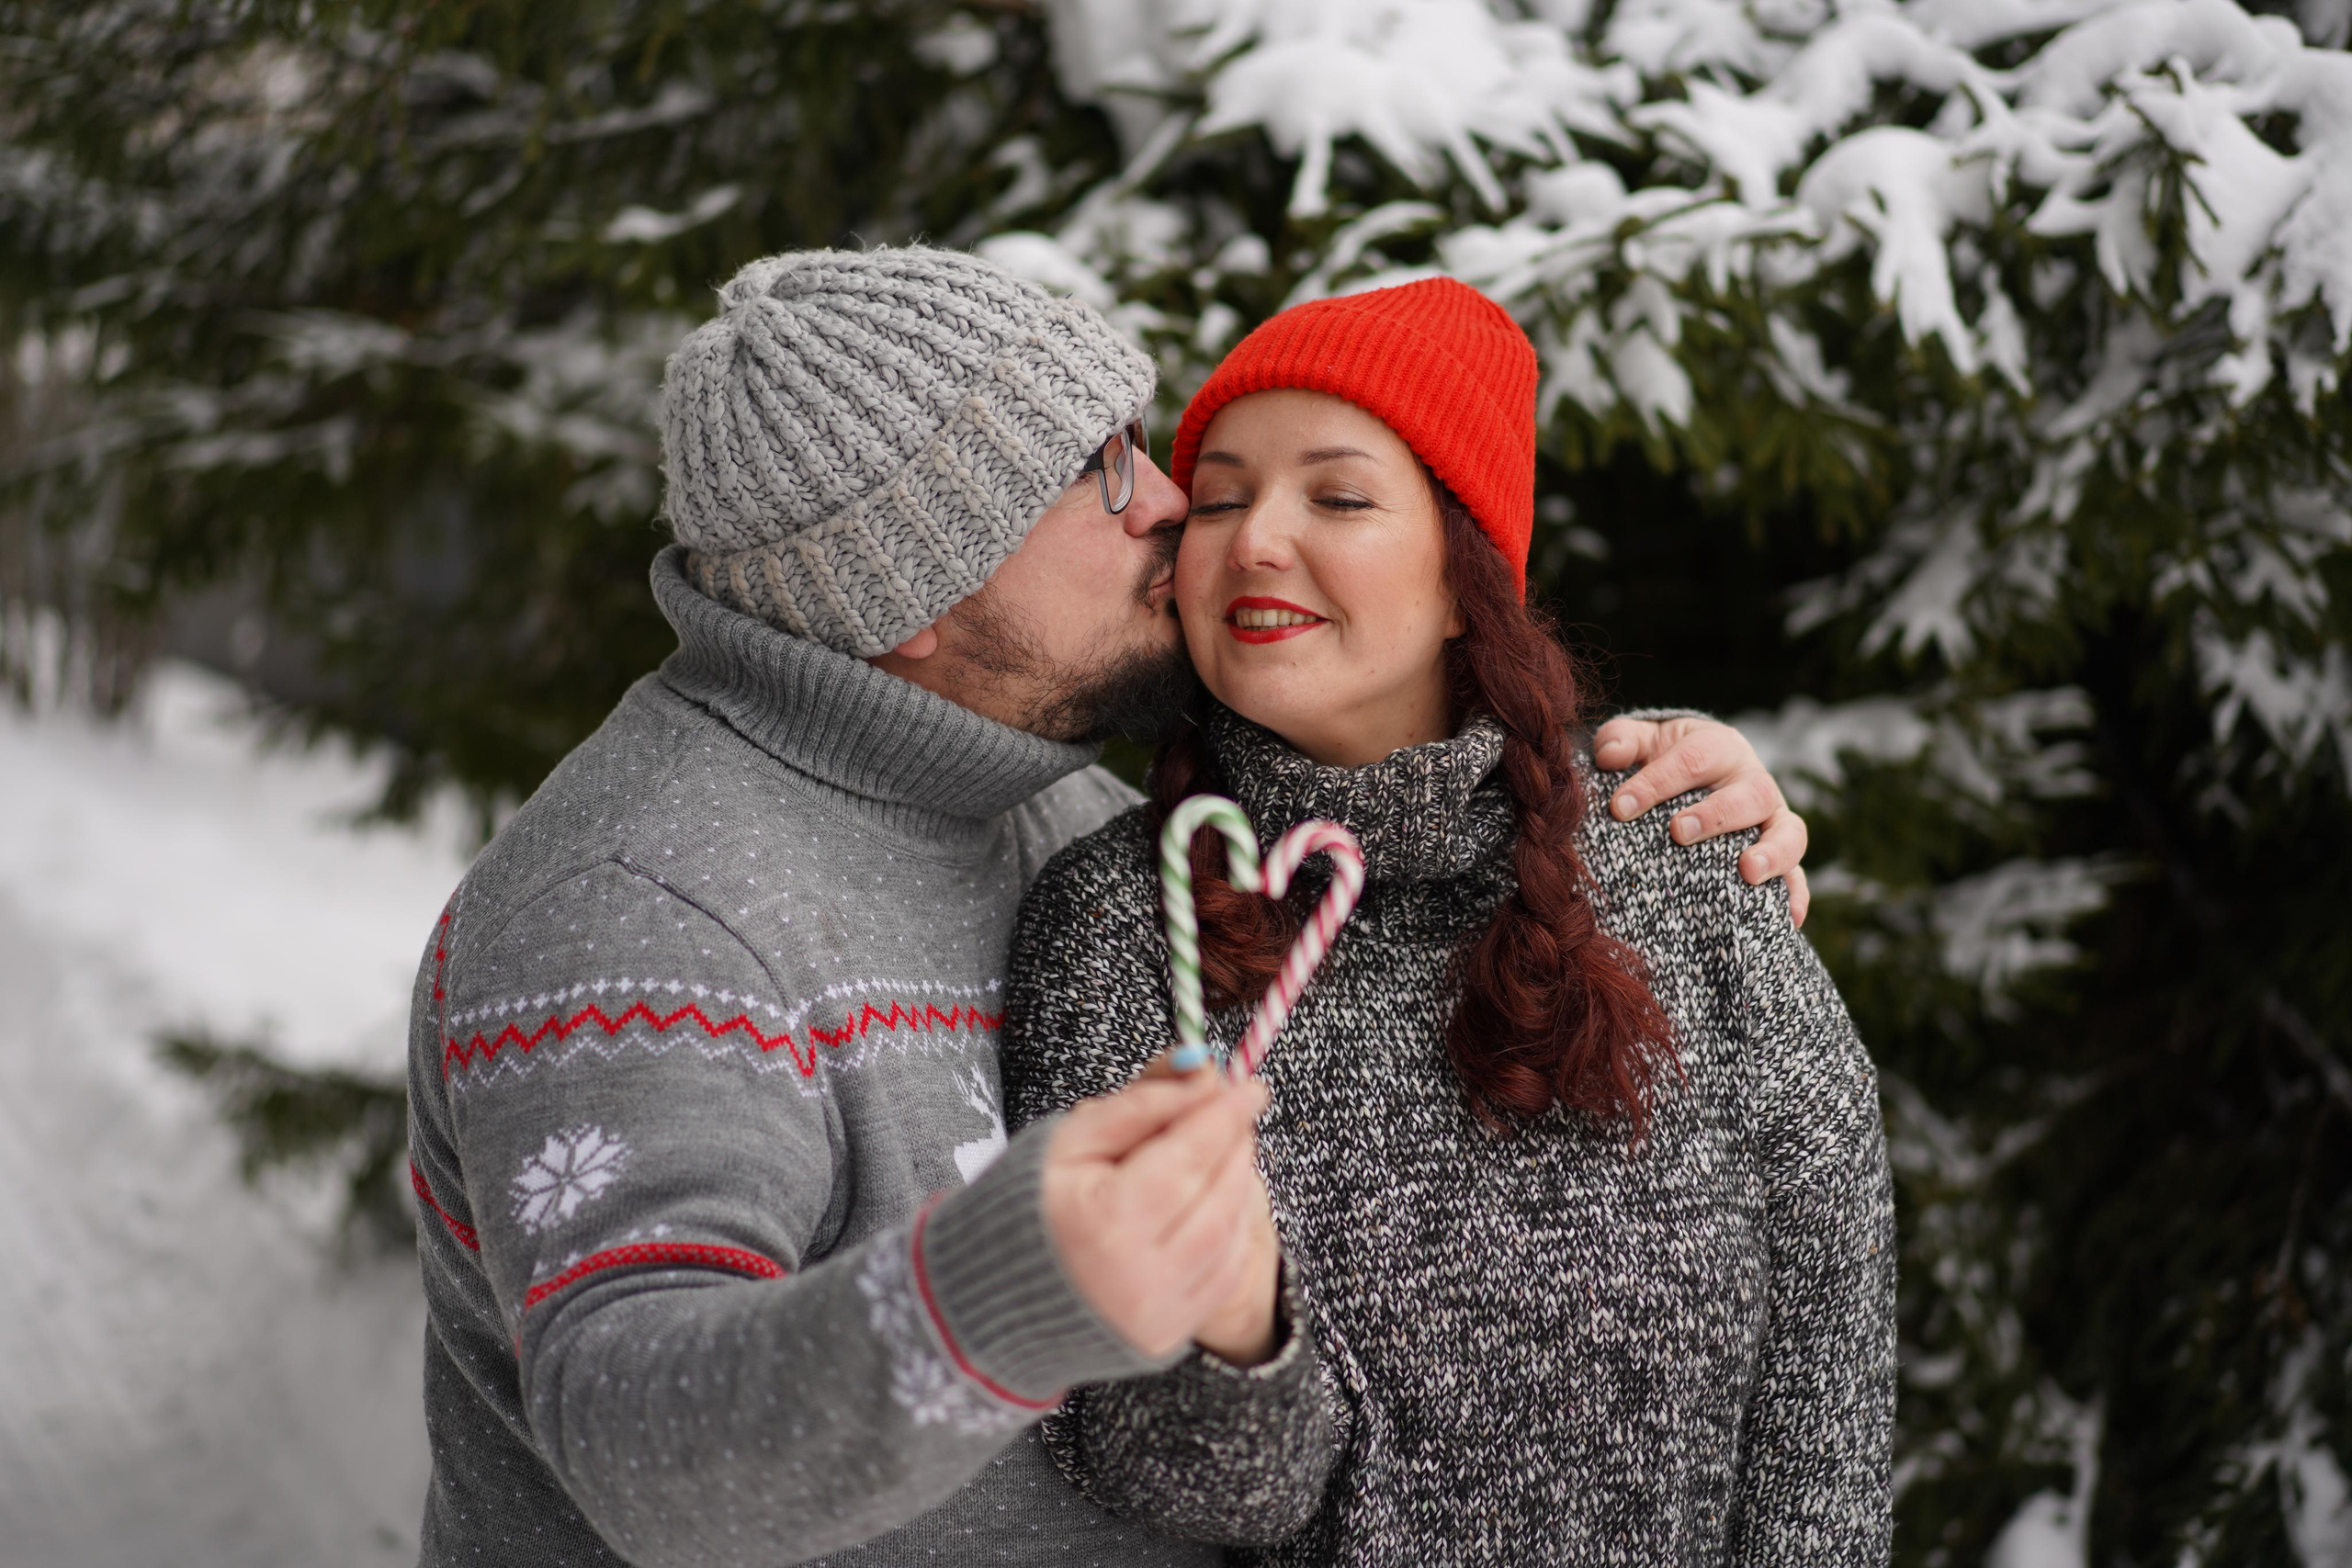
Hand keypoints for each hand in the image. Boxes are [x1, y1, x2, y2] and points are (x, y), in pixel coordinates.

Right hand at [1041, 1069, 1272, 1359]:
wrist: (1000, 1297)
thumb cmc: (1030, 1206)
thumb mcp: (1070, 1140)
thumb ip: (1138, 1104)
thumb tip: (1201, 1074)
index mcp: (1101, 1219)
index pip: (1185, 1156)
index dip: (1223, 1117)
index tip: (1249, 1087)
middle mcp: (1135, 1273)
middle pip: (1215, 1195)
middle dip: (1233, 1145)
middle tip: (1235, 1112)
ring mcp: (1156, 1311)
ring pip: (1227, 1233)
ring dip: (1236, 1183)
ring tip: (1221, 1151)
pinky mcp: (1168, 1334)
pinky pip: (1223, 1272)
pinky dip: (1229, 1228)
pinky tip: (1213, 1202)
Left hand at [1593, 714, 1811, 926]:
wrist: (1698, 773)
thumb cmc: (1663, 759)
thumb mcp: (1642, 741)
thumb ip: (1620, 740)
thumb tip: (1610, 755)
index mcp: (1719, 747)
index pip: (1691, 760)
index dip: (1655, 782)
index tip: (1620, 807)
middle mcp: (1753, 781)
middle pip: (1749, 793)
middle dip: (1716, 814)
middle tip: (1678, 833)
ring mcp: (1772, 820)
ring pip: (1788, 831)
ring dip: (1772, 853)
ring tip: (1748, 873)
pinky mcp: (1780, 854)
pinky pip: (1797, 874)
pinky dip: (1797, 894)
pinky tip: (1789, 917)